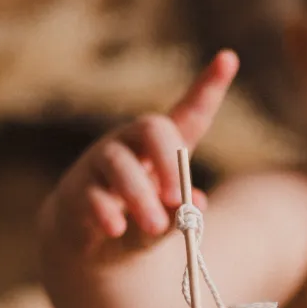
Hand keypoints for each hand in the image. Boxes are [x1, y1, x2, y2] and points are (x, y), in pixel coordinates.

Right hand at [45, 49, 238, 261]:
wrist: (91, 250)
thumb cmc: (137, 226)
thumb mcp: (164, 223)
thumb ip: (178, 216)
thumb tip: (193, 204)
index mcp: (163, 150)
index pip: (188, 115)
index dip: (208, 87)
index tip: (229, 58)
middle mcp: (132, 146)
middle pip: (151, 129)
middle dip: (168, 160)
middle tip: (177, 196)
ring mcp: (101, 164)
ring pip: (120, 165)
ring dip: (140, 196)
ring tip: (155, 225)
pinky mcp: (77, 190)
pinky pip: (91, 193)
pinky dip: (106, 211)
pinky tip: (116, 228)